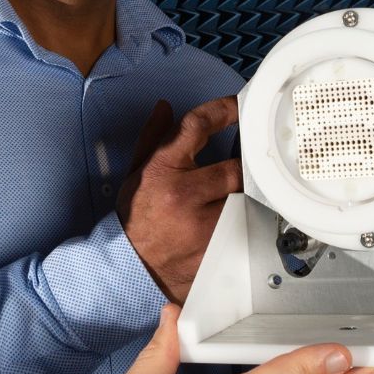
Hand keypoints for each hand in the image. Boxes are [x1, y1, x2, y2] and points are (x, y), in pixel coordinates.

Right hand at [117, 97, 242, 301]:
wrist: (129, 266)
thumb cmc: (135, 216)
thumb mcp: (136, 173)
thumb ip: (153, 138)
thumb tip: (166, 107)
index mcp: (162, 169)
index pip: (197, 126)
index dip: (224, 110)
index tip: (239, 107)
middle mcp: (182, 194)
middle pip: (235, 168)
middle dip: (243, 169)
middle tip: (245, 170)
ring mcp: (202, 224)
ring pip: (244, 199)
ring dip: (244, 197)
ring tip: (232, 200)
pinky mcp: (216, 248)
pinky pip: (243, 226)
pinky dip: (244, 221)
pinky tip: (235, 222)